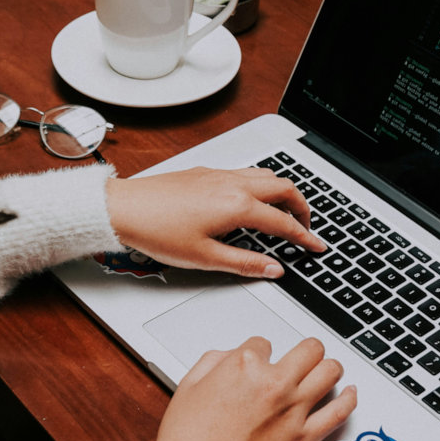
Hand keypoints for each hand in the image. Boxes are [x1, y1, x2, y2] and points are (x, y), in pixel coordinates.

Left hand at [104, 167, 325, 278]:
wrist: (123, 208)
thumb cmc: (156, 231)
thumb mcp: (204, 258)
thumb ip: (244, 263)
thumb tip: (273, 269)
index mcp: (237, 205)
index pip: (283, 222)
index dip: (304, 237)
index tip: (317, 246)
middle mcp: (232, 184)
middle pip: (283, 188)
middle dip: (301, 207)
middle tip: (305, 228)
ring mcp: (218, 174)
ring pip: (265, 175)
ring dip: (282, 193)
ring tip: (283, 213)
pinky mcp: (205, 172)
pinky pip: (245, 172)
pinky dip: (260, 185)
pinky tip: (251, 201)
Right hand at [145, 336, 357, 440]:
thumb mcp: (189, 386)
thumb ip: (214, 361)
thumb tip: (232, 355)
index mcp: (244, 367)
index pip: (264, 342)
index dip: (259, 353)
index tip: (258, 363)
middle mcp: (274, 384)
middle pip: (309, 349)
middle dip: (304, 350)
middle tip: (301, 357)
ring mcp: (292, 411)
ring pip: (330, 371)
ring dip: (327, 366)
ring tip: (324, 370)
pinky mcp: (304, 438)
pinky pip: (340, 412)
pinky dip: (349, 398)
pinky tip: (349, 392)